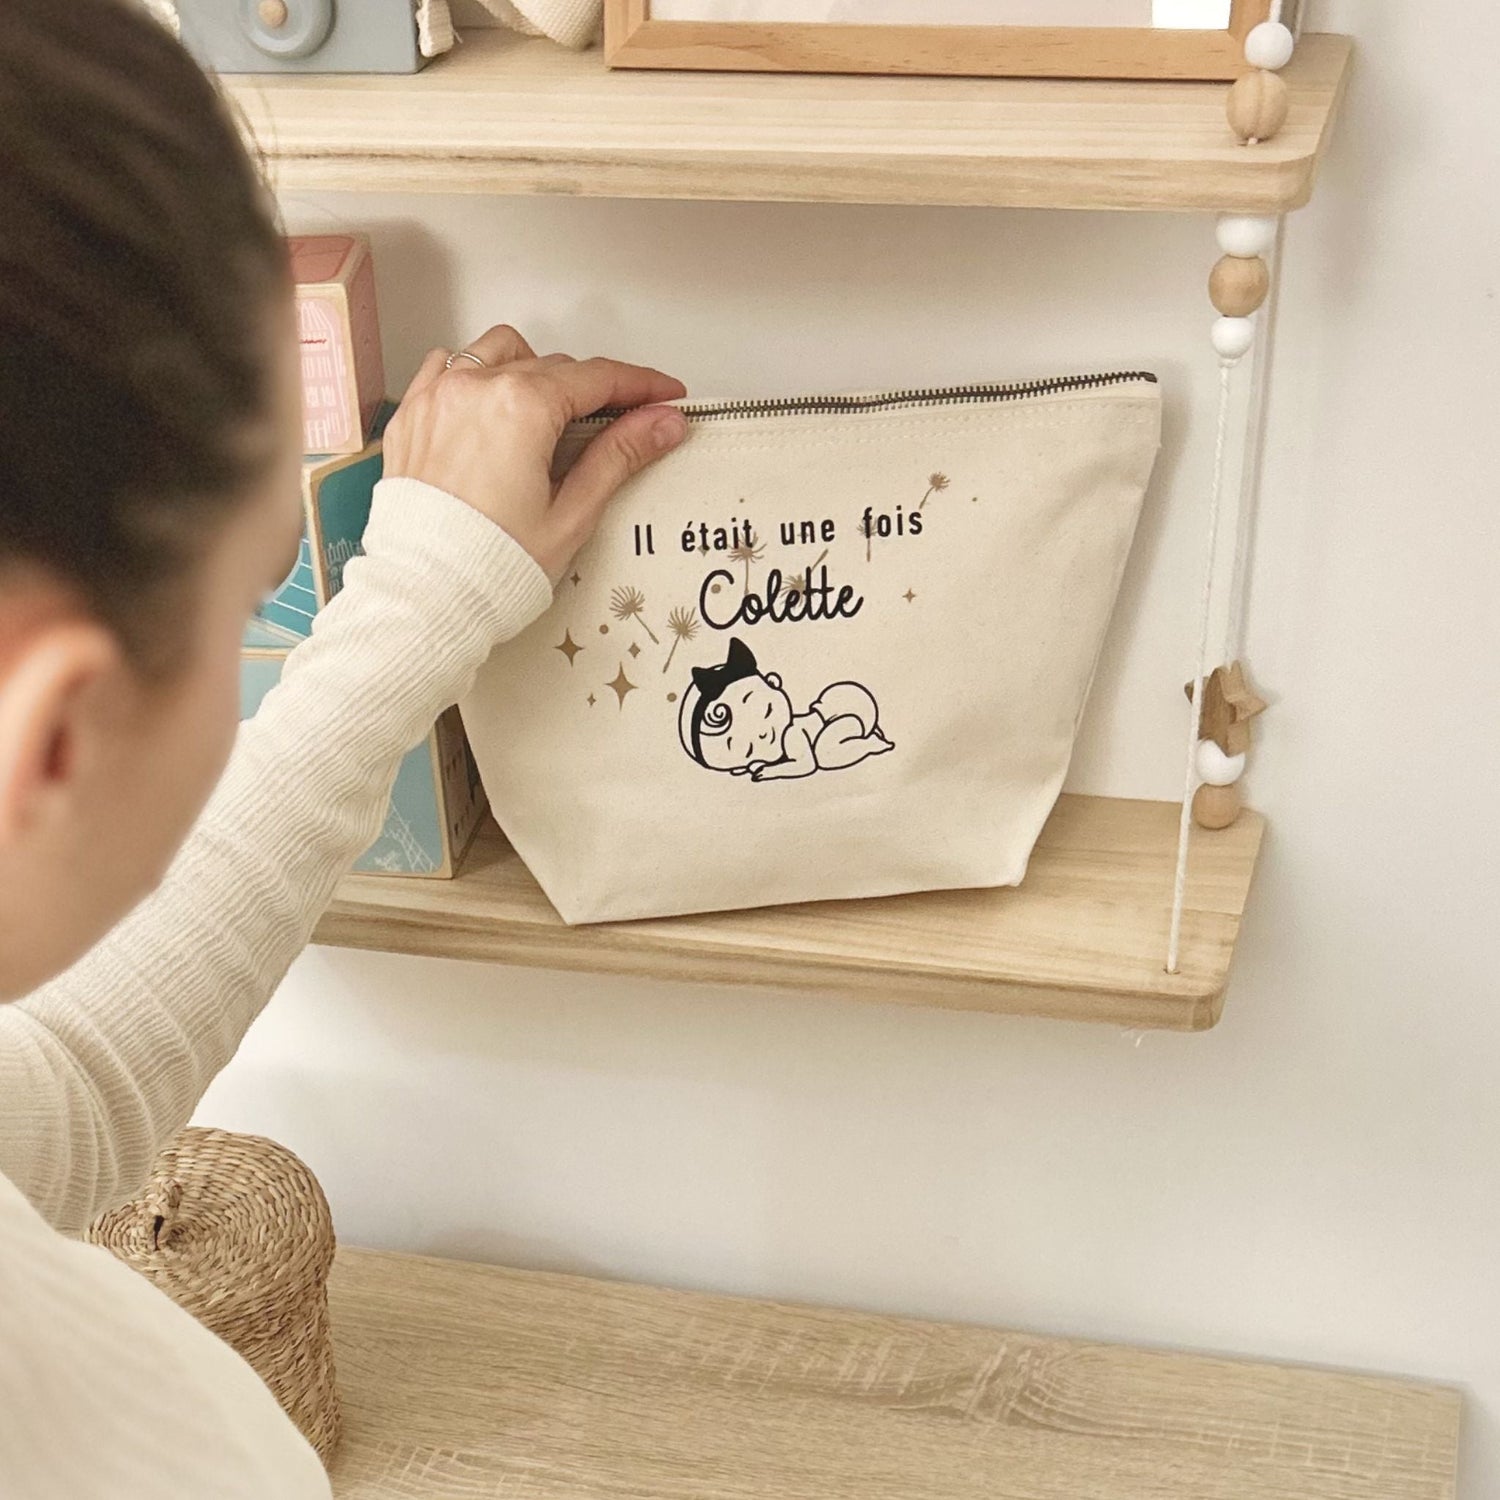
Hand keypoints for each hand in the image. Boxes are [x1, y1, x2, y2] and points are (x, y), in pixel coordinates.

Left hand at [382, 325, 687, 580]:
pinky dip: (478, 376)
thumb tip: (661, 422)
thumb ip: (619, 456)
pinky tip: (493, 406)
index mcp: (520, 407)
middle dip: (592, 388)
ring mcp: (438, 397)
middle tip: (620, 420)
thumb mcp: (572, 514)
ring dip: (533, 370)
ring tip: (551, 412)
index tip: (664, 394)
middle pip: (554, 366)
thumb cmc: (490, 564)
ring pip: (499, 352)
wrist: (425, 596)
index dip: (641, 384)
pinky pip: (449, 368)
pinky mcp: (413, 415)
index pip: (598, 378)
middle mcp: (475, 389)